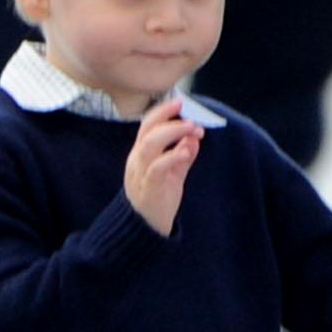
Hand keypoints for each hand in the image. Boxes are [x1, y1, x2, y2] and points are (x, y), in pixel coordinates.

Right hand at [124, 100, 203, 234]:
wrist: (147, 228)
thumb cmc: (159, 197)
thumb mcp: (173, 173)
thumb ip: (183, 155)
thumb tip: (194, 137)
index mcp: (140, 154)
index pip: (147, 126)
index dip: (162, 112)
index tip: (180, 103)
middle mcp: (136, 160)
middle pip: (147, 131)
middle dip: (168, 119)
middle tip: (191, 117)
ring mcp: (139, 174)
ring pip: (149, 146)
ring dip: (172, 134)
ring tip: (192, 129)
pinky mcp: (147, 188)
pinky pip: (156, 168)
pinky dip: (172, 157)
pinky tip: (187, 152)